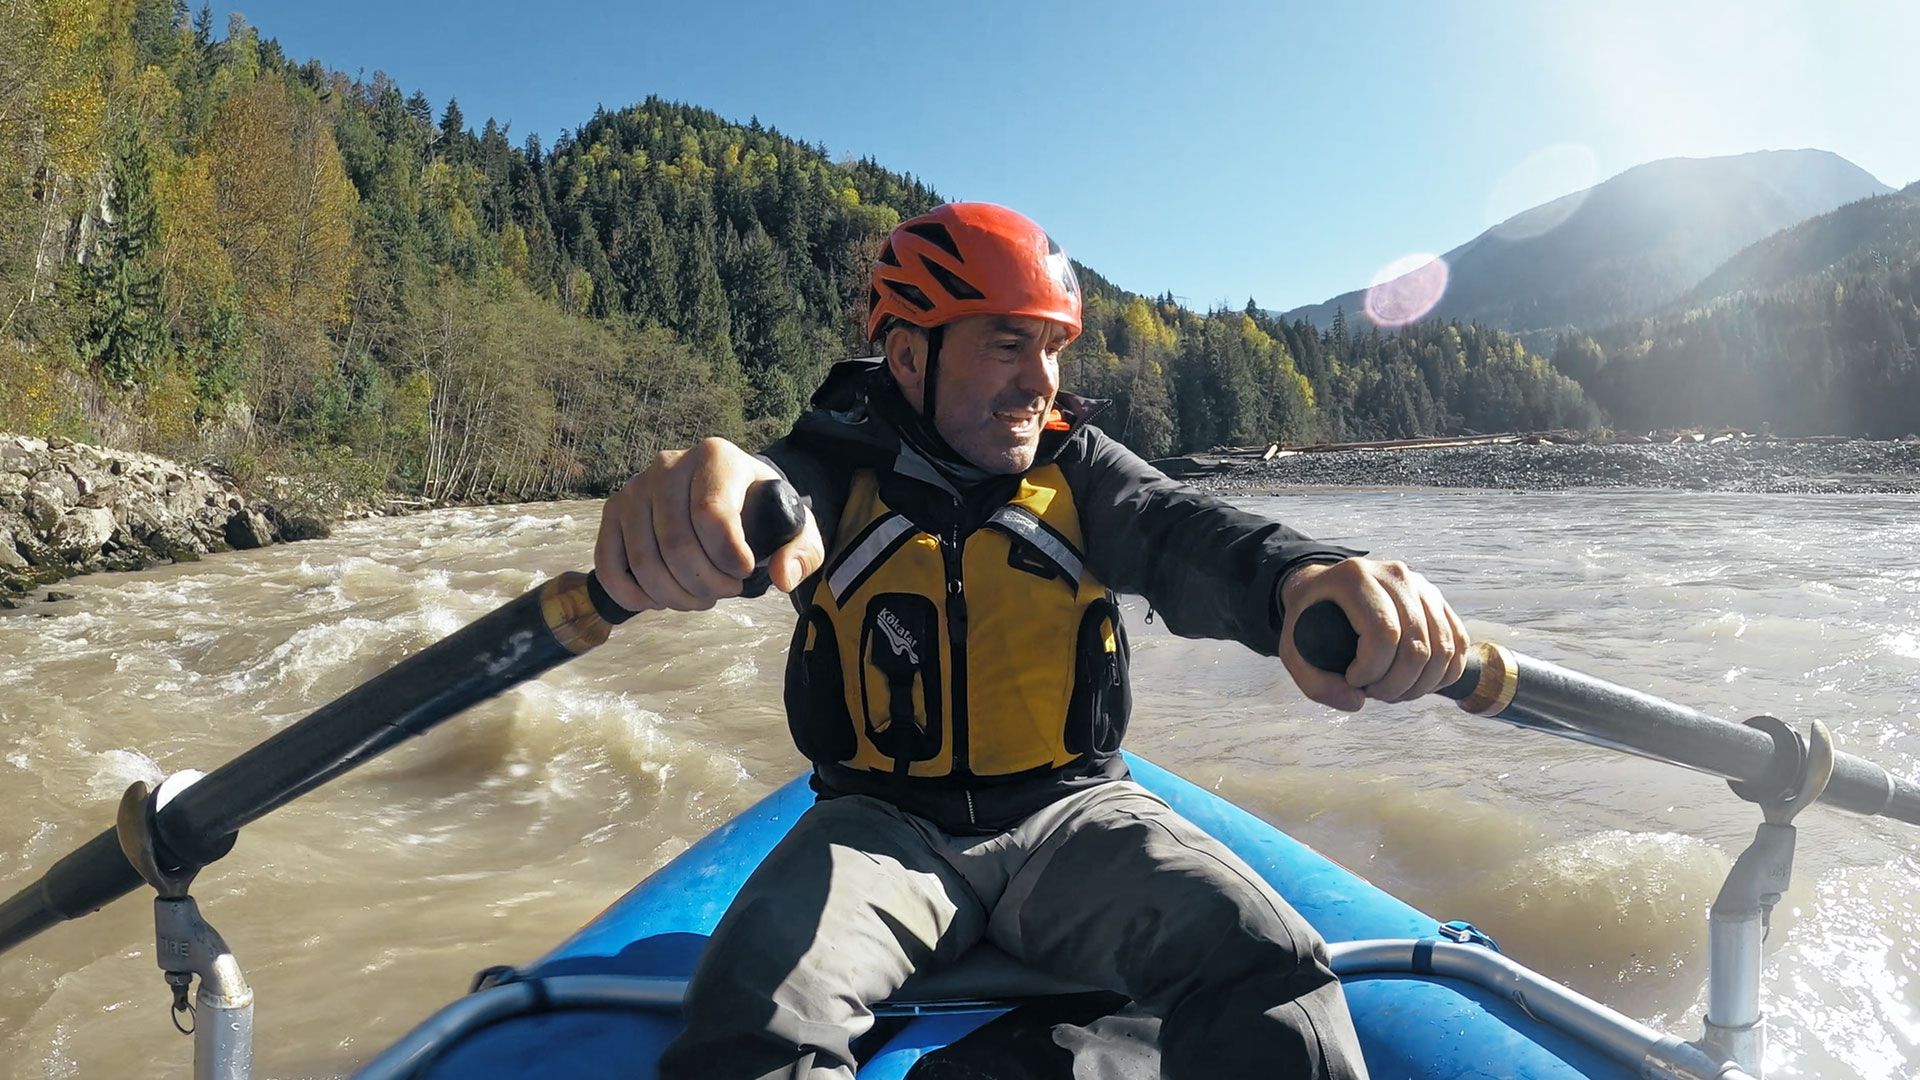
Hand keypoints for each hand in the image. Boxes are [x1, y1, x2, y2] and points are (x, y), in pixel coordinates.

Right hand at [593, 438, 824, 613]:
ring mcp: (635, 488)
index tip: (745, 573)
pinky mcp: (613, 513)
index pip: (711, 513)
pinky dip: (634, 595)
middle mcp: (668, 465)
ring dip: (675, 595)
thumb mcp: (796, 528)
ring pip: (644, 561)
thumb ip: (802, 552)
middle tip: (726, 592)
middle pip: (676, 544)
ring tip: (701, 597)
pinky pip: (610, 565)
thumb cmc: (762, 511)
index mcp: (716, 457)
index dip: (728, 557)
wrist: (730, 494)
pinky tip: (661, 599)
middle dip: (705, 584)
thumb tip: (782, 577)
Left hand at [1278, 558, 1468, 711]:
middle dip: (1397, 686)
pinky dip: (1444, 675)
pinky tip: (1419, 683)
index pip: (1383, 633)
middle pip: (1417, 646)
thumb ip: (1316, 684)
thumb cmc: (1310, 621)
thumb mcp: (1293, 652)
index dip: (1373, 670)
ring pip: (1443, 649)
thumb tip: (1357, 702)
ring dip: (1421, 685)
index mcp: (1355, 578)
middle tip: (1374, 692)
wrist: (1325, 591)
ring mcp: (1421, 585)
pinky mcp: (1439, 600)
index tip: (1353, 680)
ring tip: (1393, 689)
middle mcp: (1394, 574)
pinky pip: (1458, 644)